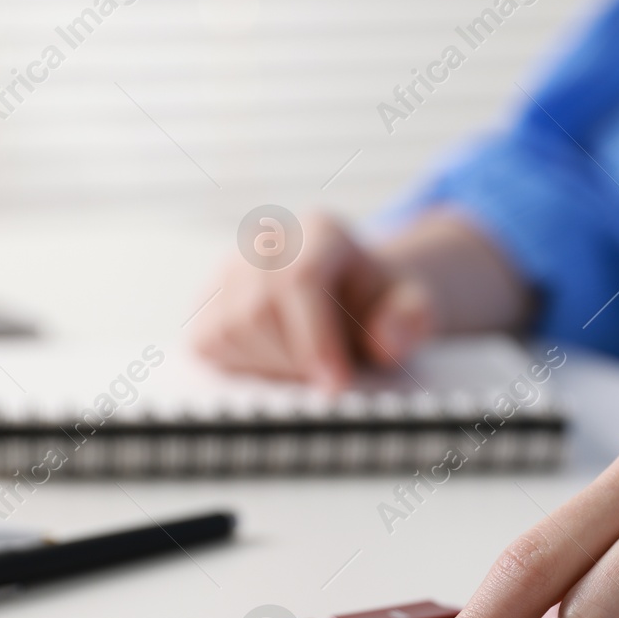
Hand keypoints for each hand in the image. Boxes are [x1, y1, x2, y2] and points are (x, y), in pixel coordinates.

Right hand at [192, 212, 434, 390]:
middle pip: (260, 310)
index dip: (315, 339)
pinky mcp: (207, 303)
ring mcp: (229, 270)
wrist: (353, 304)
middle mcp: (266, 241)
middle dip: (296, 360)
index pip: (301, 279)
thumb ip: (409, 322)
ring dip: (272, 367)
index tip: (335, 385)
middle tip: (329, 381)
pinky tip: (278, 364)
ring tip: (308, 367)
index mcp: (320, 232)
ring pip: (231, 330)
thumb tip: (387, 340)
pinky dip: (243, 366)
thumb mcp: (412, 311)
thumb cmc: (379, 308)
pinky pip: (209, 343)